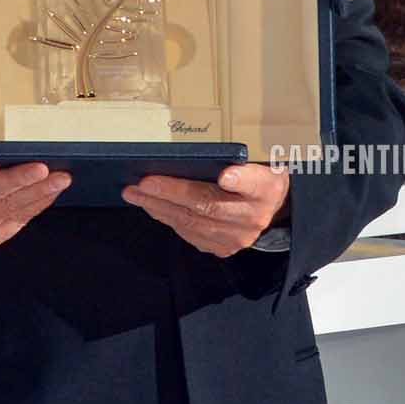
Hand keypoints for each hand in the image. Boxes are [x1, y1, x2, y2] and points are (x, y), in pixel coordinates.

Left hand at [120, 160, 289, 258]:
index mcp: (267, 188)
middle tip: (144, 183)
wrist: (269, 207)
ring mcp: (237, 237)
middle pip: (209, 206)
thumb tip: (201, 156)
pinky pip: (189, 233)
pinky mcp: (222, 248)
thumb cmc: (254, 174)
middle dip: (172, 193)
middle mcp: (254, 217)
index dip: (240, 180)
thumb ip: (237, 156)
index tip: (225, 175)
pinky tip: (150, 205)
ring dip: (159, 206)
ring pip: (193, 222)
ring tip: (135, 193)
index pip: (255, 183)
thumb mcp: (257, 158)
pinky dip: (166, 217)